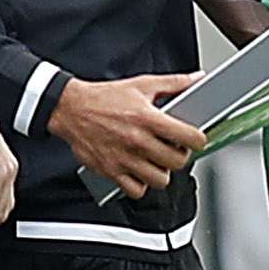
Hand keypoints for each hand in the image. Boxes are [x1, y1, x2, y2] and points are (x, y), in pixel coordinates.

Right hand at [50, 73, 206, 197]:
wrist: (70, 108)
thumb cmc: (105, 98)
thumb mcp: (142, 84)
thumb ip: (173, 83)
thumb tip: (196, 78)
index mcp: (148, 119)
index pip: (189, 137)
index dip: (197, 140)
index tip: (195, 139)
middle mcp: (138, 140)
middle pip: (177, 162)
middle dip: (180, 156)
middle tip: (174, 150)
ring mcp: (124, 158)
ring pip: (160, 180)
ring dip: (162, 172)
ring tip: (157, 162)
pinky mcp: (111, 171)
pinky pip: (136, 190)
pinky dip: (141, 185)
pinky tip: (140, 172)